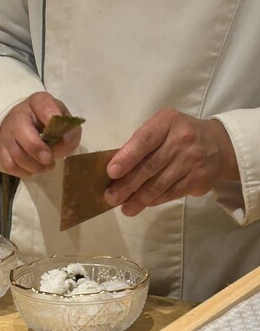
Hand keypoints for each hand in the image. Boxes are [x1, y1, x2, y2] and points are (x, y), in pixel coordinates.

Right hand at [0, 91, 81, 177]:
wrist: (32, 128)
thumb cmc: (52, 126)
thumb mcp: (66, 124)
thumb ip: (69, 133)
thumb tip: (62, 144)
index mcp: (38, 102)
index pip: (42, 104)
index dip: (50, 116)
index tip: (60, 131)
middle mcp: (18, 114)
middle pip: (21, 130)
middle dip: (37, 149)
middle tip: (50, 159)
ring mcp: (7, 132)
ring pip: (16, 153)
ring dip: (34, 165)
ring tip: (46, 166)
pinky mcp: (1, 149)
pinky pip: (9, 165)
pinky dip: (24, 171)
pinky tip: (33, 169)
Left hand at [104, 108, 239, 215]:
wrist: (220, 146)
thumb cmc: (180, 136)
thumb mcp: (163, 129)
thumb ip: (141, 144)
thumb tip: (115, 170)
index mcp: (167, 122)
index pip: (144, 140)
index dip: (127, 157)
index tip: (111, 172)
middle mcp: (181, 140)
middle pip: (149, 166)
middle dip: (127, 184)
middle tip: (111, 197)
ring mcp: (191, 161)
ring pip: (158, 184)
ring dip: (138, 199)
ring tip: (124, 208)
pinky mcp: (197, 180)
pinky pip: (170, 193)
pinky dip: (153, 200)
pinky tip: (143, 204)